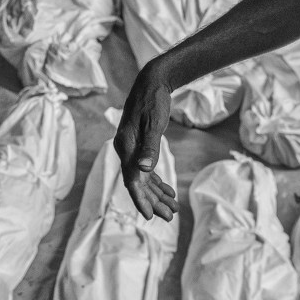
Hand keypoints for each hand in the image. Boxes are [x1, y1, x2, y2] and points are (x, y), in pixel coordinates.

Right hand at [113, 65, 177, 220]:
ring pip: (143, 178)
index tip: (151, 216)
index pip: (132, 179)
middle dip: (154, 201)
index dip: (141, 199)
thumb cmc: (153, 101)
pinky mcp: (140, 146)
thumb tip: (144, 170)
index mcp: (126, 146)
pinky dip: (157, 182)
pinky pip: (147, 170)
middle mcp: (126, 150)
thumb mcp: (154, 124)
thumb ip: (150, 148)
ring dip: (158, 194)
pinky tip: (169, 192)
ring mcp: (132, 149)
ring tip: (174, 209)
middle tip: (171, 217)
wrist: (151, 83)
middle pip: (138, 182)